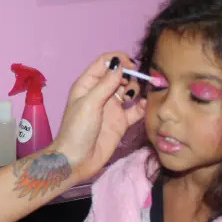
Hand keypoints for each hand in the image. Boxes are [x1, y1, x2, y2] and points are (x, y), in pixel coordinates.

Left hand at [53, 52, 146, 182]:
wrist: (76, 160)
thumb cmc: (77, 130)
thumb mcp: (89, 103)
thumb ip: (106, 84)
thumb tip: (119, 63)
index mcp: (88, 84)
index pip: (104, 63)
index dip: (119, 61)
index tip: (132, 66)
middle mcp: (101, 93)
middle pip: (120, 75)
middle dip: (131, 74)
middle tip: (138, 83)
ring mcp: (112, 107)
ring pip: (130, 90)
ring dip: (138, 89)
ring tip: (139, 96)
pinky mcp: (122, 122)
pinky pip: (136, 109)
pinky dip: (143, 106)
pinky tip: (145, 106)